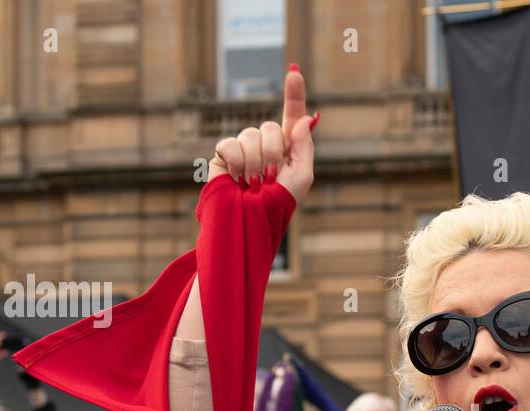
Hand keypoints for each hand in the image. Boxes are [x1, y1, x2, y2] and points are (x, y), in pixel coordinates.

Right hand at [209, 65, 315, 203]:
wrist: (249, 219)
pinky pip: (231, 144)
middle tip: (270, 177)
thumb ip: (305, 147)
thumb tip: (305, 118)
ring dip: (255, 163)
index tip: (294, 71)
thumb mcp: (301, 177)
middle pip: (271, 127)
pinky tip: (237, 177)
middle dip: (272, 153)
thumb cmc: (278, 202)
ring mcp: (245, 146)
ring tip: (253, 182)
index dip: (294, 94)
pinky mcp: (224, 152)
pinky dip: (236, 162)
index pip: (292, 115)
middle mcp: (267, 143)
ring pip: (251, 135)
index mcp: (289, 148)